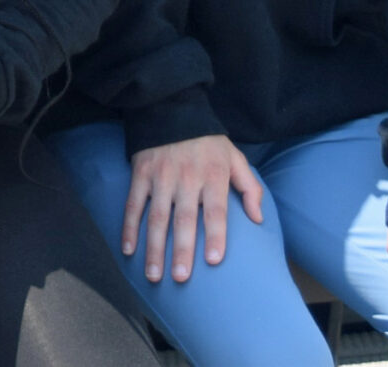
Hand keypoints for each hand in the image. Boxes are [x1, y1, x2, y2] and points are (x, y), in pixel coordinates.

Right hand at [120, 135, 265, 283]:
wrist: (173, 109)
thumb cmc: (208, 142)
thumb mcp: (235, 158)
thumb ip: (250, 188)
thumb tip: (258, 219)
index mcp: (213, 175)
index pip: (216, 210)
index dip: (216, 235)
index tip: (214, 261)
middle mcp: (187, 177)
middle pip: (184, 219)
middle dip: (182, 250)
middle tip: (181, 278)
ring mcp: (161, 176)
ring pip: (156, 217)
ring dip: (154, 247)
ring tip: (154, 274)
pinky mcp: (140, 173)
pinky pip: (133, 204)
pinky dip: (129, 227)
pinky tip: (129, 249)